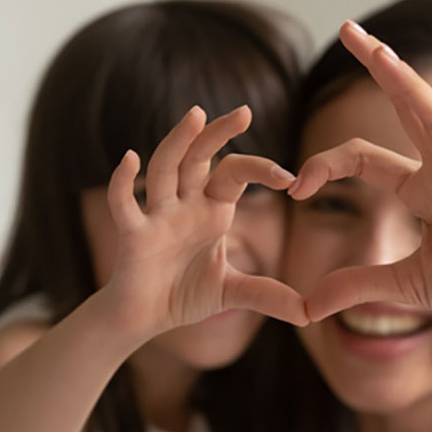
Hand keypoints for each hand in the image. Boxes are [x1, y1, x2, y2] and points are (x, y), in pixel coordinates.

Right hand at [105, 105, 307, 337]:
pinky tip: (130, 158)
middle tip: (244, 112)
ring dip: (178, 142)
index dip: (260, 169)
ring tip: (196, 115)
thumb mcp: (232, 293)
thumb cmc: (183, 295)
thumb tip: (309, 313)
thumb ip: (267, 295)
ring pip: (165, 168)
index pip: (235, 174)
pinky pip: (124, 203)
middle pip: (199, 157)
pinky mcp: (133, 234)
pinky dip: (122, 181)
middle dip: (218, 134)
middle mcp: (184, 204)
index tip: (290, 178)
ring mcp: (157, 216)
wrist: (145, 319)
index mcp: (211, 210)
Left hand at [288, 21, 431, 362]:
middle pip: (403, 110)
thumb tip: (308, 305)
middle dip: (376, 68)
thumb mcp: (405, 285)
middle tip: (346, 28)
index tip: (293, 187)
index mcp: (421, 190)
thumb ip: (357, 285)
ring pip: (431, 121)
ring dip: (404, 83)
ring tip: (376, 49)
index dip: (323, 165)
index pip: (363, 157)